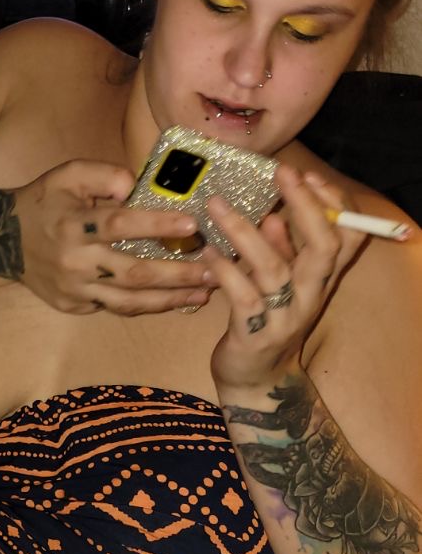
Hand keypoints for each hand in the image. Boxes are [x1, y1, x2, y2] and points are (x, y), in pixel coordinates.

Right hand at [13, 158, 216, 314]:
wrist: (3, 242)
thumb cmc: (44, 202)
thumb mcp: (66, 175)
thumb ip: (103, 174)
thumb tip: (136, 186)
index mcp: (73, 224)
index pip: (120, 224)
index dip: (156, 225)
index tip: (192, 224)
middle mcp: (74, 260)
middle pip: (133, 271)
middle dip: (178, 273)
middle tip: (215, 269)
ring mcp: (74, 289)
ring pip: (129, 300)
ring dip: (171, 298)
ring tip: (205, 292)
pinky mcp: (75, 305)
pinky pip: (117, 307)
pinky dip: (149, 306)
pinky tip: (177, 300)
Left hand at [205, 163, 363, 388]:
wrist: (255, 379)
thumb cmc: (264, 319)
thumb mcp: (278, 281)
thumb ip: (280, 250)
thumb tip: (273, 216)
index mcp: (321, 278)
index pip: (347, 235)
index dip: (334, 203)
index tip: (307, 176)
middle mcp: (310, 295)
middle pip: (324, 247)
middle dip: (305, 206)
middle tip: (282, 174)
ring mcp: (285, 317)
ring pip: (274, 268)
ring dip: (244, 232)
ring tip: (217, 206)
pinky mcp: (256, 335)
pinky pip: (243, 297)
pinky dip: (225, 271)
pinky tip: (207, 253)